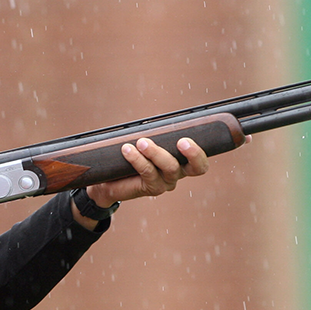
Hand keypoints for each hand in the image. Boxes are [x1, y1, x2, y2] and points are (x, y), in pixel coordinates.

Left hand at [84, 137, 211, 209]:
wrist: (110, 181)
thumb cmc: (130, 157)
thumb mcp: (145, 143)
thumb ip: (155, 134)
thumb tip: (156, 120)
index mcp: (182, 162)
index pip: (200, 162)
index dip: (200, 153)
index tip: (187, 139)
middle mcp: (177, 174)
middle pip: (195, 167)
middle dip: (192, 153)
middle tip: (181, 141)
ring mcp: (165, 183)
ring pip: (170, 167)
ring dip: (156, 152)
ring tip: (141, 142)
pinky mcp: (152, 188)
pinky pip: (149, 172)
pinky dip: (138, 159)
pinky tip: (128, 149)